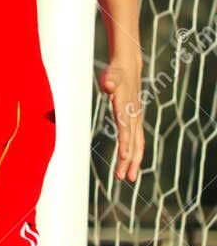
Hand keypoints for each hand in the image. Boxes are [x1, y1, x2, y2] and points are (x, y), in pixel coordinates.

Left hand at [100, 57, 144, 180]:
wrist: (129, 68)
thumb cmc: (116, 72)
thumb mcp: (112, 74)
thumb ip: (110, 80)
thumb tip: (108, 84)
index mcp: (126, 108)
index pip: (126, 128)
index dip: (125, 142)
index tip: (124, 156)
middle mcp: (133, 117)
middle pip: (133, 142)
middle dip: (129, 160)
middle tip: (123, 177)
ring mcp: (135, 119)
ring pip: (137, 144)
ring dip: (132, 161)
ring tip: (126, 177)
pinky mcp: (134, 120)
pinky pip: (136, 140)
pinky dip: (134, 153)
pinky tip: (129, 163)